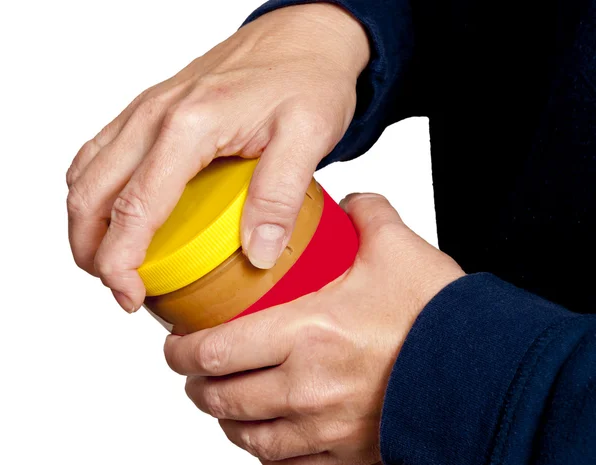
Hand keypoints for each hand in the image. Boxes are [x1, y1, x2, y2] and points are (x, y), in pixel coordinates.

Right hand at [66, 4, 369, 311]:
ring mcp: (147, 109)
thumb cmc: (307, 80)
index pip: (135, 205)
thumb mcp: (310, 135)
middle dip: (92, 251)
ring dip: (87, 224)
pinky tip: (120, 215)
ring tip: (113, 261)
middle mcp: (155, 114)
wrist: (302, 39)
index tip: (129, 295)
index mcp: (189, 124)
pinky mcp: (151, 110)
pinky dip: (97, 193)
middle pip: (91, 193)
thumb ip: (279, 193)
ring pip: (86, 174)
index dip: (121, 261)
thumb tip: (257, 252)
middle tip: (121, 289)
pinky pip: (102, 154)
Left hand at [164, 194, 464, 464]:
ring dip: (225, 419)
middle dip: (196, 386)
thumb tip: (353, 202)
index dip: (182, 352)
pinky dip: (263, 446)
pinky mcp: (343, 453)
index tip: (175, 345)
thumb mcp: (399, 251)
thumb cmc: (438, 317)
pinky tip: (265, 431)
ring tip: (223, 402)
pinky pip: (284, 461)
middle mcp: (306, 387)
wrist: (484, 371)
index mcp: (307, 334)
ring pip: (247, 436)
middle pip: (222, 399)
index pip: (216, 350)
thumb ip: (369, 215)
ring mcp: (322, 428)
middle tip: (195, 371)